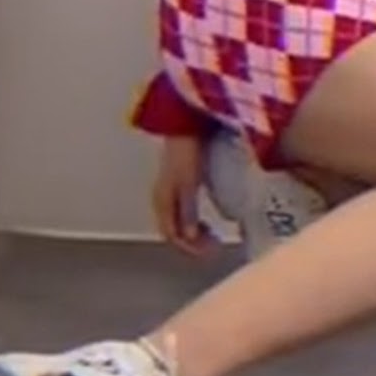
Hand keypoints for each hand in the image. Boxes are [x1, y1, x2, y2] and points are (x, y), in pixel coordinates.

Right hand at [151, 136, 212, 255]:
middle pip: (174, 232)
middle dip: (193, 244)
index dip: (190, 248)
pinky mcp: (178, 186)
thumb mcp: (188, 183)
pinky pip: (182, 214)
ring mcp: (168, 193)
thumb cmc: (185, 150)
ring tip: (212, 236)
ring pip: (178, 225)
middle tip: (213, 245)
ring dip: (194, 235)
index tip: (209, 251)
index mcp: (161, 201)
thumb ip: (188, 210)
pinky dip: (194, 223)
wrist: (184, 124)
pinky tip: (206, 221)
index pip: (171, 235)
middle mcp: (161, 200)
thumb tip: (189, 237)